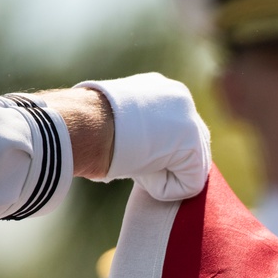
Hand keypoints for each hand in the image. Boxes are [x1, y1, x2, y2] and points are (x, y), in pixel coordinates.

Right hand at [76, 73, 210, 199]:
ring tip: (135, 164)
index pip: (178, 129)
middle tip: (136, 161)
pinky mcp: (193, 145)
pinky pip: (190, 184)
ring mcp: (192, 120)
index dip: (159, 150)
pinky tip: (142, 172)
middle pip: (192, 145)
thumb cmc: (84, 125)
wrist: (84, 124)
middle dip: (169, 163)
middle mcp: (182, 98)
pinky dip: (165, 189)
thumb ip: (138, 129)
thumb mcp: (116, 119)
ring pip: (190, 166)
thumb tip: (138, 147)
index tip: (132, 147)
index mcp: (163, 89)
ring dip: (163, 174)